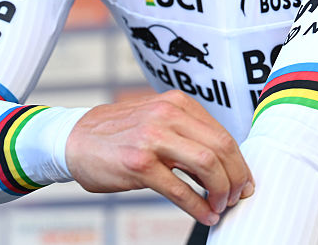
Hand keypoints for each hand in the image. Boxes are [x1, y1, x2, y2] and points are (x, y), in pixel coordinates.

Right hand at [65, 90, 254, 225]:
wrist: (72, 139)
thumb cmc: (117, 134)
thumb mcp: (156, 119)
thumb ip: (186, 133)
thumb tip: (223, 162)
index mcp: (176, 102)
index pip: (223, 134)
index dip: (240, 162)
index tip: (244, 181)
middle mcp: (167, 114)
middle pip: (221, 148)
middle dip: (235, 178)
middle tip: (236, 197)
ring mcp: (153, 138)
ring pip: (207, 164)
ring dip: (220, 191)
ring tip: (219, 205)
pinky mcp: (139, 163)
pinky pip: (180, 189)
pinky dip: (198, 206)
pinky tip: (204, 214)